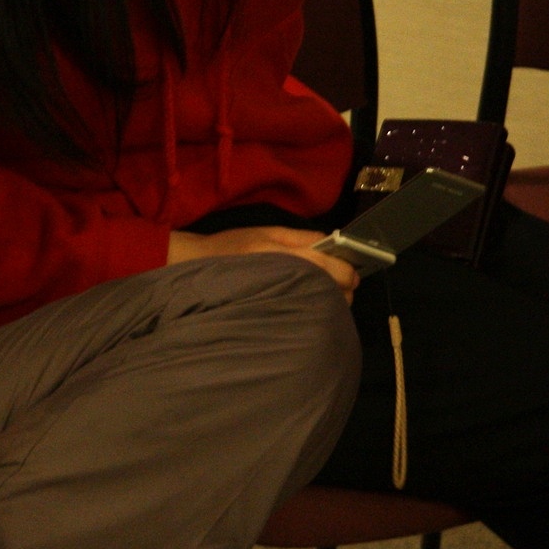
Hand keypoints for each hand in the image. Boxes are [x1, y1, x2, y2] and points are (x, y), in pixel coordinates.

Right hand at [166, 224, 359, 299]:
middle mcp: (287, 280)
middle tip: (338, 285)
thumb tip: (333, 243)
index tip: (352, 273)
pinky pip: (305, 317)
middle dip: (343, 290)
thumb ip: (303, 236)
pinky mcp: (273, 316)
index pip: (333, 270)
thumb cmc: (232, 246)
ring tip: (320, 294)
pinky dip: (312, 311)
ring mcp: (280, 301)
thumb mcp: (267, 231)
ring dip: (329, 302)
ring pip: (322, 309)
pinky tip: (305, 306)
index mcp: (287, 255)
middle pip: (334, 293)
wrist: (196, 267)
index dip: (348, 273)